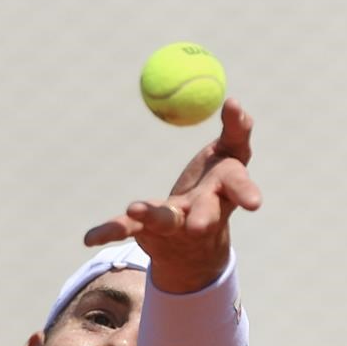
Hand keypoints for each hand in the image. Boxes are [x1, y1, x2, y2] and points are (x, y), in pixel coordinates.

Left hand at [84, 99, 261, 291]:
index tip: (255, 202)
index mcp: (223, 192)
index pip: (237, 187)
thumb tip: (233, 101)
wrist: (194, 244)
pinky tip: (91, 237)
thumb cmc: (215, 188)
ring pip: (165, 221)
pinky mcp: (149, 233)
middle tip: (199, 224)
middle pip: (205, 215)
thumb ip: (235, 131)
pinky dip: (110, 230)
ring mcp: (175, 226)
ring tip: (135, 207)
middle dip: (203, 217)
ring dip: (153, 216)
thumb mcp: (229, 158)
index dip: (245, 191)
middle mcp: (203, 213)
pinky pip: (128, 229)